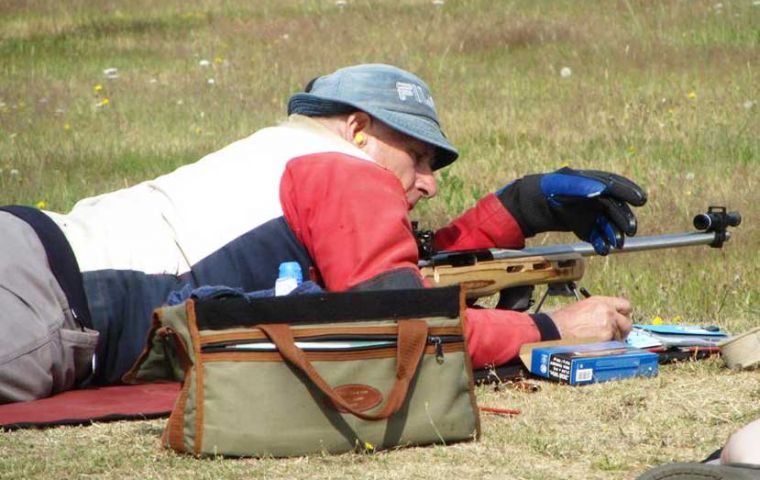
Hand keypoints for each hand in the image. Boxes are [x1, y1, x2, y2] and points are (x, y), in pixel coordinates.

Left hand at [497, 167, 646, 254]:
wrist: (531, 204)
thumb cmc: (547, 189)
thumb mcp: (561, 184)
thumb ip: (581, 186)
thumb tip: (601, 190)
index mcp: (593, 182)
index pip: (615, 186)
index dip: (629, 192)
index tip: (641, 199)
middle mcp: (596, 197)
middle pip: (615, 209)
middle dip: (624, 220)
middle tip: (630, 230)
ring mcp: (591, 213)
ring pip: (608, 224)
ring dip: (614, 234)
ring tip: (616, 245)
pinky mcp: (584, 226)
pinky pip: (597, 235)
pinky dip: (601, 242)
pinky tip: (603, 249)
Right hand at [549, 296, 631, 340]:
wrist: (557, 329)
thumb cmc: (565, 319)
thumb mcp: (584, 306)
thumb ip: (600, 309)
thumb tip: (610, 316)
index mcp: (602, 302)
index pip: (626, 305)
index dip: (624, 314)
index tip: (621, 319)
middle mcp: (608, 312)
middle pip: (627, 323)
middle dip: (622, 330)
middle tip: (616, 335)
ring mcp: (608, 327)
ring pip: (619, 336)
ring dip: (613, 340)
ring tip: (599, 341)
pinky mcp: (606, 340)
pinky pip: (614, 346)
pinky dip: (608, 348)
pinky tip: (597, 346)